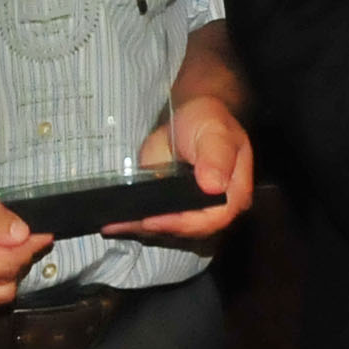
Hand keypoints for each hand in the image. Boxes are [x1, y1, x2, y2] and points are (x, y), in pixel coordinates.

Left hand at [107, 86, 255, 243]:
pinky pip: (153, 221)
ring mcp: (190, 212)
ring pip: (167, 230)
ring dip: (139, 228)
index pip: (213, 219)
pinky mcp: (169, 208)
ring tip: (114, 224)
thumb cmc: (208, 122)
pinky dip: (133, 222)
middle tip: (128, 222)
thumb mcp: (215, 133)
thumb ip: (216, 156)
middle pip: (187, 230)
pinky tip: (114, 222)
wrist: (190, 118)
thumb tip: (214, 185)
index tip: (155, 219)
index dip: (183, 223)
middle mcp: (214, 210)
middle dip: (157, 227)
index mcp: (234, 194)